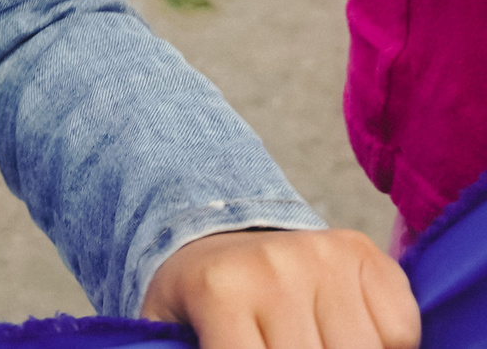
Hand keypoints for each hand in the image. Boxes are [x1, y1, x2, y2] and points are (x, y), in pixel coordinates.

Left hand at [143, 228, 418, 348]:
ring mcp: (324, 256)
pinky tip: (345, 334)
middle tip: (285, 348)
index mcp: (220, 291)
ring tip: (312, 344)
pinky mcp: (366, 253)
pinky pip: (400, 331)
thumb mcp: (169, 330)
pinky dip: (385, 345)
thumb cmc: (198, 301)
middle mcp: (275, 267)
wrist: (218, 233)